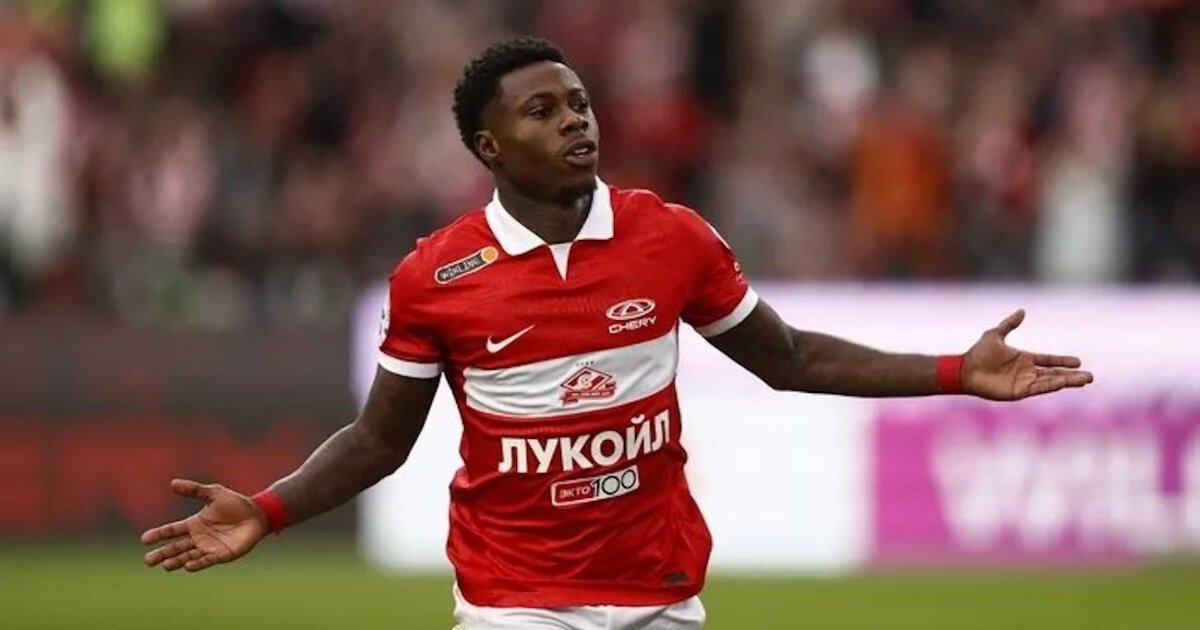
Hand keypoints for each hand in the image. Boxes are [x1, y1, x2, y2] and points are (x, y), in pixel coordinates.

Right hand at [140, 479, 267, 571]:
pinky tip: (188, 566)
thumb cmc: (236, 504)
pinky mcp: (221, 555)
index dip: (159, 534)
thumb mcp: (214, 493)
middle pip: (176, 548)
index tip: (144, 539)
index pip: (172, 530)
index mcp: (194, 524)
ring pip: (188, 556)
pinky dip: (197, 563)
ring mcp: (209, 547)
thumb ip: (194, 490)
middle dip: (162, 554)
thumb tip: (172, 483)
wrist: (257, 514)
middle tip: (148, 560)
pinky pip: (207, 560)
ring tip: (165, 565)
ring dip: (177, 561)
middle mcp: (199, 538)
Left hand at [962, 309, 1093, 400]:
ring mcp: (1024, 382)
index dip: (1063, 361)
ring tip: (1084, 381)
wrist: (965, 369)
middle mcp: (1026, 371)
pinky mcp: (1019, 392)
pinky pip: (1039, 388)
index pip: (1049, 360)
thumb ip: (1009, 324)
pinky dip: (1051, 385)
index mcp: (1024, 358)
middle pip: (1054, 373)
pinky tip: (1063, 383)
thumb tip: (1022, 311)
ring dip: (1067, 381)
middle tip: (1090, 377)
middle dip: (1072, 375)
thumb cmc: (978, 353)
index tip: (1079, 361)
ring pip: (1051, 382)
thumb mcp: (995, 334)